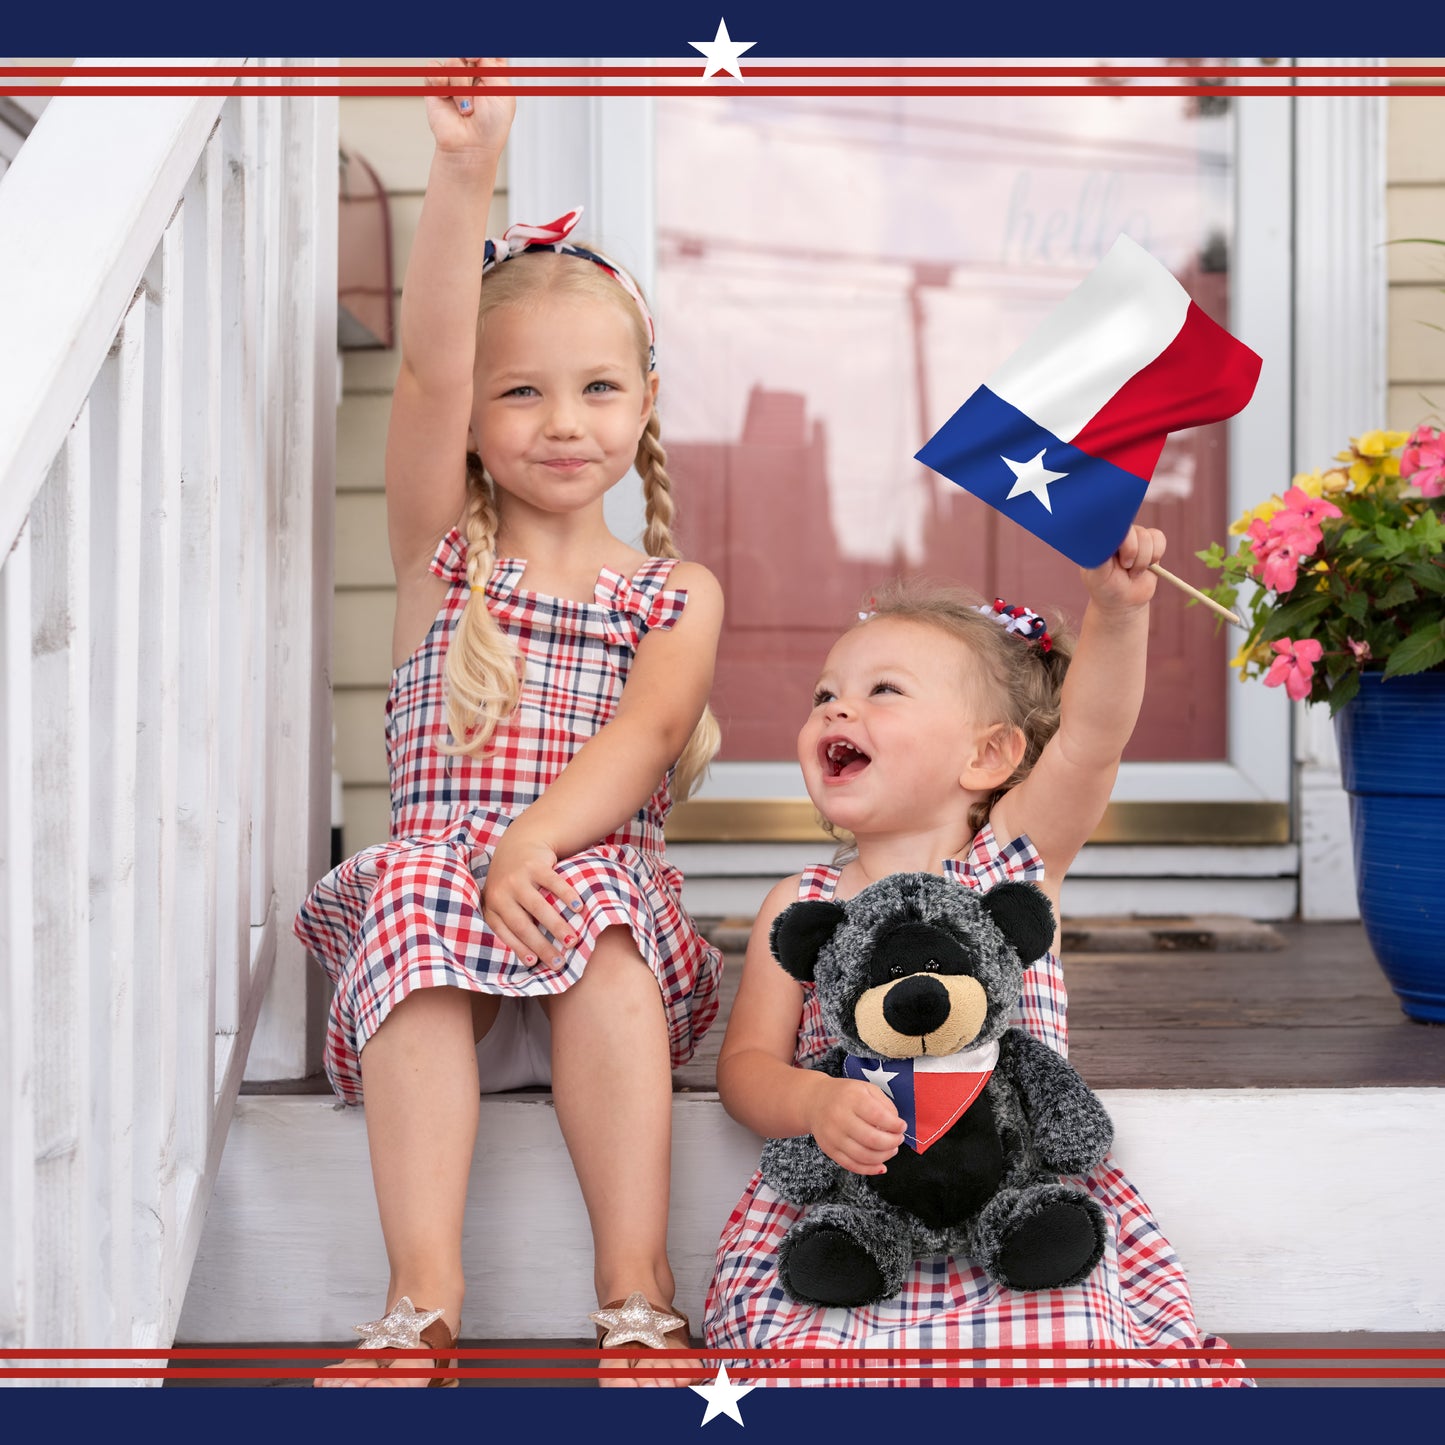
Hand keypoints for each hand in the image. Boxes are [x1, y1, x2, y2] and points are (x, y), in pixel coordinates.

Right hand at [424, 57, 514, 157]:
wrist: (470, 148)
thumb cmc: (491, 127)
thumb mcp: (504, 94)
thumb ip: (493, 66)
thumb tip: (476, 51)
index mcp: (494, 72)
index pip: (489, 50)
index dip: (485, 49)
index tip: (482, 57)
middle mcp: (474, 72)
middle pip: (469, 50)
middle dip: (472, 56)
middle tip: (473, 66)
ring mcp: (455, 77)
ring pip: (454, 62)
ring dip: (461, 86)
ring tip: (466, 108)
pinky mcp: (437, 85)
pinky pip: (434, 68)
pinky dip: (440, 81)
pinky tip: (446, 96)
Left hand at [482, 827, 582, 968]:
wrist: (518, 844)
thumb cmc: (514, 883)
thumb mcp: (504, 901)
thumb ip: (511, 922)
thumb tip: (530, 961)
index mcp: (492, 906)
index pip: (505, 933)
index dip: (519, 949)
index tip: (534, 964)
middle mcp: (501, 893)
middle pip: (522, 925)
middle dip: (542, 946)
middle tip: (559, 962)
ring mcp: (517, 878)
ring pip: (538, 907)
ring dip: (557, 925)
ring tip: (572, 940)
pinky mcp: (534, 865)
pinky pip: (553, 883)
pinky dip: (567, 896)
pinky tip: (579, 908)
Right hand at [809, 1076, 906, 1175]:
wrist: (814, 1101)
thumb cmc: (845, 1095)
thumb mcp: (866, 1088)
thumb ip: (884, 1104)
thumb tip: (896, 1125)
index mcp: (851, 1098)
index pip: (877, 1116)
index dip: (894, 1125)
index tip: (902, 1126)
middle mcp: (840, 1117)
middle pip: (871, 1138)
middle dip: (892, 1142)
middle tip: (898, 1139)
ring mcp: (833, 1136)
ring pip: (863, 1155)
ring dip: (884, 1156)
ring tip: (891, 1149)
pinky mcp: (829, 1150)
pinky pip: (852, 1165)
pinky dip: (869, 1169)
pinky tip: (881, 1166)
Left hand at [1080, 524, 1166, 611]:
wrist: (1123, 601)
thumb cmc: (1105, 587)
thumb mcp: (1097, 574)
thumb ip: (1100, 555)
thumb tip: (1107, 536)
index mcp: (1101, 536)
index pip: (1112, 524)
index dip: (1121, 540)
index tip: (1119, 558)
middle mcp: (1117, 533)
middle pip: (1132, 530)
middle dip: (1131, 552)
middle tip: (1124, 567)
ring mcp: (1134, 536)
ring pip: (1146, 536)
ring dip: (1142, 560)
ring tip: (1132, 571)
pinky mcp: (1150, 542)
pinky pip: (1159, 538)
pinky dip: (1155, 555)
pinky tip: (1146, 566)